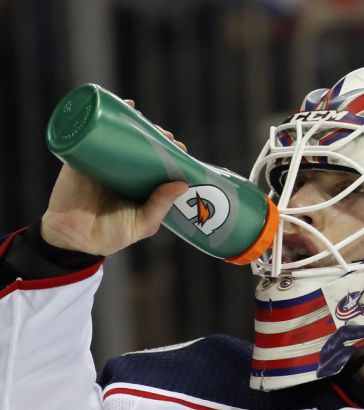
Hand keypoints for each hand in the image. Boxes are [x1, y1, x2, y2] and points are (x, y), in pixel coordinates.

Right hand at [41, 101, 188, 254]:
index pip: (157, 162)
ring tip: (145, 120)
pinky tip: (116, 107)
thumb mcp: (142, 224)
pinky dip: (102, 116)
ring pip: (119, 134)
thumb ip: (160, 206)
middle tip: (165, 135)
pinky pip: (91, 132)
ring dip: (133, 122)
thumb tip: (183, 184)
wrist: (72, 239)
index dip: (169, 152)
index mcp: (139, 185)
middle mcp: (122, 170)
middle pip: (140, 144)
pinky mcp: (80, 156)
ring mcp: (101, 161)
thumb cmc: (111, 235)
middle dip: (155, 134)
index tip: (180, 147)